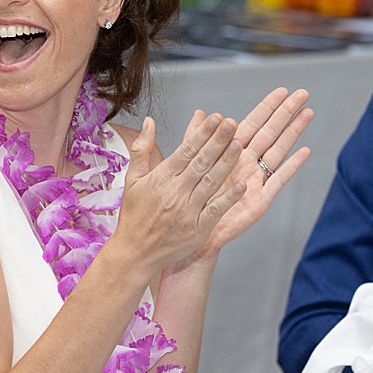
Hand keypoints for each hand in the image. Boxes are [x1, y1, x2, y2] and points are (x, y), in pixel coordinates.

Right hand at [111, 113, 246, 275]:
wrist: (134, 253)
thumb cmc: (134, 216)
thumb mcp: (131, 180)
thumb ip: (141, 149)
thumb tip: (149, 121)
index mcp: (160, 178)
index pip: (185, 151)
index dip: (202, 133)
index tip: (216, 118)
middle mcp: (175, 192)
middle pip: (200, 162)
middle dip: (217, 141)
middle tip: (232, 124)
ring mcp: (187, 211)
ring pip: (210, 182)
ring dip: (226, 163)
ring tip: (240, 145)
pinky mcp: (197, 229)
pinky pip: (215, 210)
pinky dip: (228, 198)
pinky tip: (241, 185)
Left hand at [178, 88, 312, 262]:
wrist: (189, 232)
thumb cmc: (189, 199)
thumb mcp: (186, 164)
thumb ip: (194, 138)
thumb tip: (201, 112)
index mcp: (230, 152)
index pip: (252, 123)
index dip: (267, 107)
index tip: (282, 90)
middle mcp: (246, 163)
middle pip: (270, 132)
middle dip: (286, 112)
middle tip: (303, 94)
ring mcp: (256, 179)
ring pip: (278, 150)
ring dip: (293, 132)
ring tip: (308, 114)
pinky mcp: (260, 199)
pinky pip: (278, 179)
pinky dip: (291, 166)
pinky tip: (305, 151)